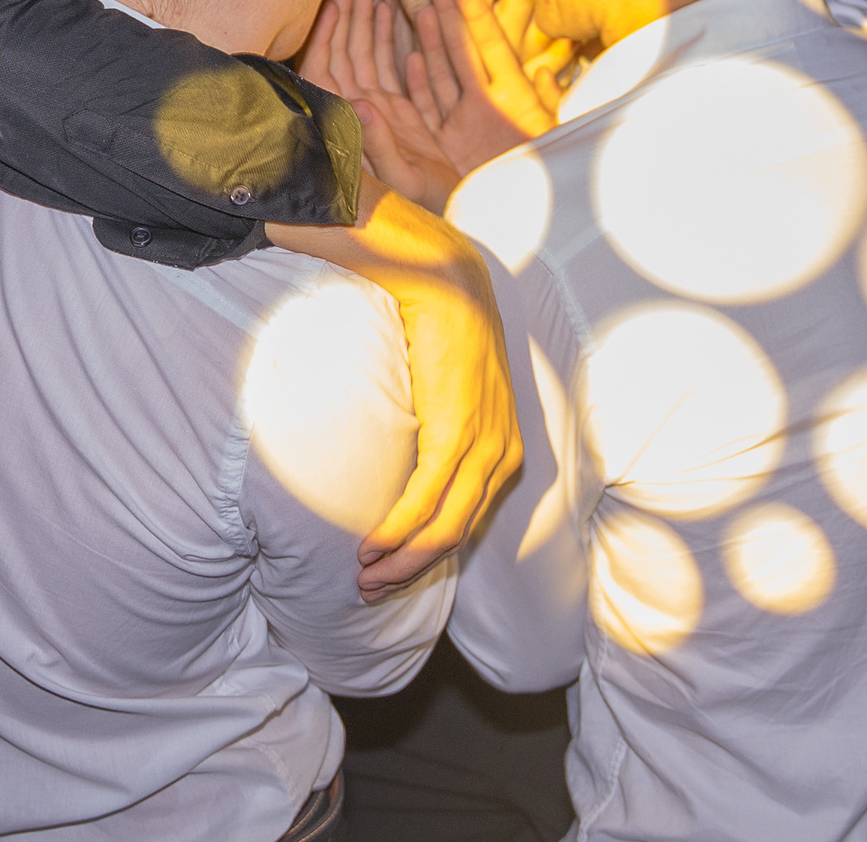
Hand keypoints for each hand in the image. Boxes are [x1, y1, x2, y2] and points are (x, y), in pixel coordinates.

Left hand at [304, 0, 461, 209]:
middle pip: (347, 54)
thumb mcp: (402, 182)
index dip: (329, 33)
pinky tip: (395, 13)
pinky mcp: (401, 116)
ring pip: (369, 57)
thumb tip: (358, 104)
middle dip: (350, 14)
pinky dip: (393, 40)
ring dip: (370, 20)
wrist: (446, 238)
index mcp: (351, 129)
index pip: (328, 71)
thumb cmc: (420, 215)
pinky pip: (393, 70)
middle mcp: (359, 117)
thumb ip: (379, 145)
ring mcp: (380, 114)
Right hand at [319, 185, 521, 599]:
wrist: (445, 277)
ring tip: (363, 577)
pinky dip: (397, 531)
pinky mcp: (458, 433)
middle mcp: (503, 454)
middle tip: (368, 588)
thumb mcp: (447, 391)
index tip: (388, 570)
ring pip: (443, 530)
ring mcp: (485, 446)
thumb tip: (398, 451)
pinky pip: (428, 501)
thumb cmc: (438, 329)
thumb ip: (432, 427)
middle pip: (457, 535)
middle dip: (410, 570)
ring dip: (399, 561)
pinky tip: (370, 548)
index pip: (468, 521)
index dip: (428, 553)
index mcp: (504, 446)